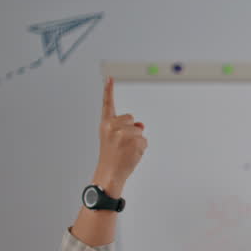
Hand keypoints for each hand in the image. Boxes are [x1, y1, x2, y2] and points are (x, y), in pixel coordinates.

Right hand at [93, 77, 146, 197]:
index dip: (108, 90)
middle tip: (121, 145)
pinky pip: (144, 141)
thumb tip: (141, 124)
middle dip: (130, 130)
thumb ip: (124, 128)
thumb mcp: (113, 140)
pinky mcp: (134, 140)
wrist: (109, 173)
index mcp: (105, 124)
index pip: (107, 104)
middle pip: (131, 119)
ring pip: (139, 130)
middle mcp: (112, 126)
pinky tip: (131, 155)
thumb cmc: (111, 157)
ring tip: (125, 151)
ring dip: (136, 141)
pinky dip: (141, 148)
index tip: (110, 78)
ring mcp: (123, 133)